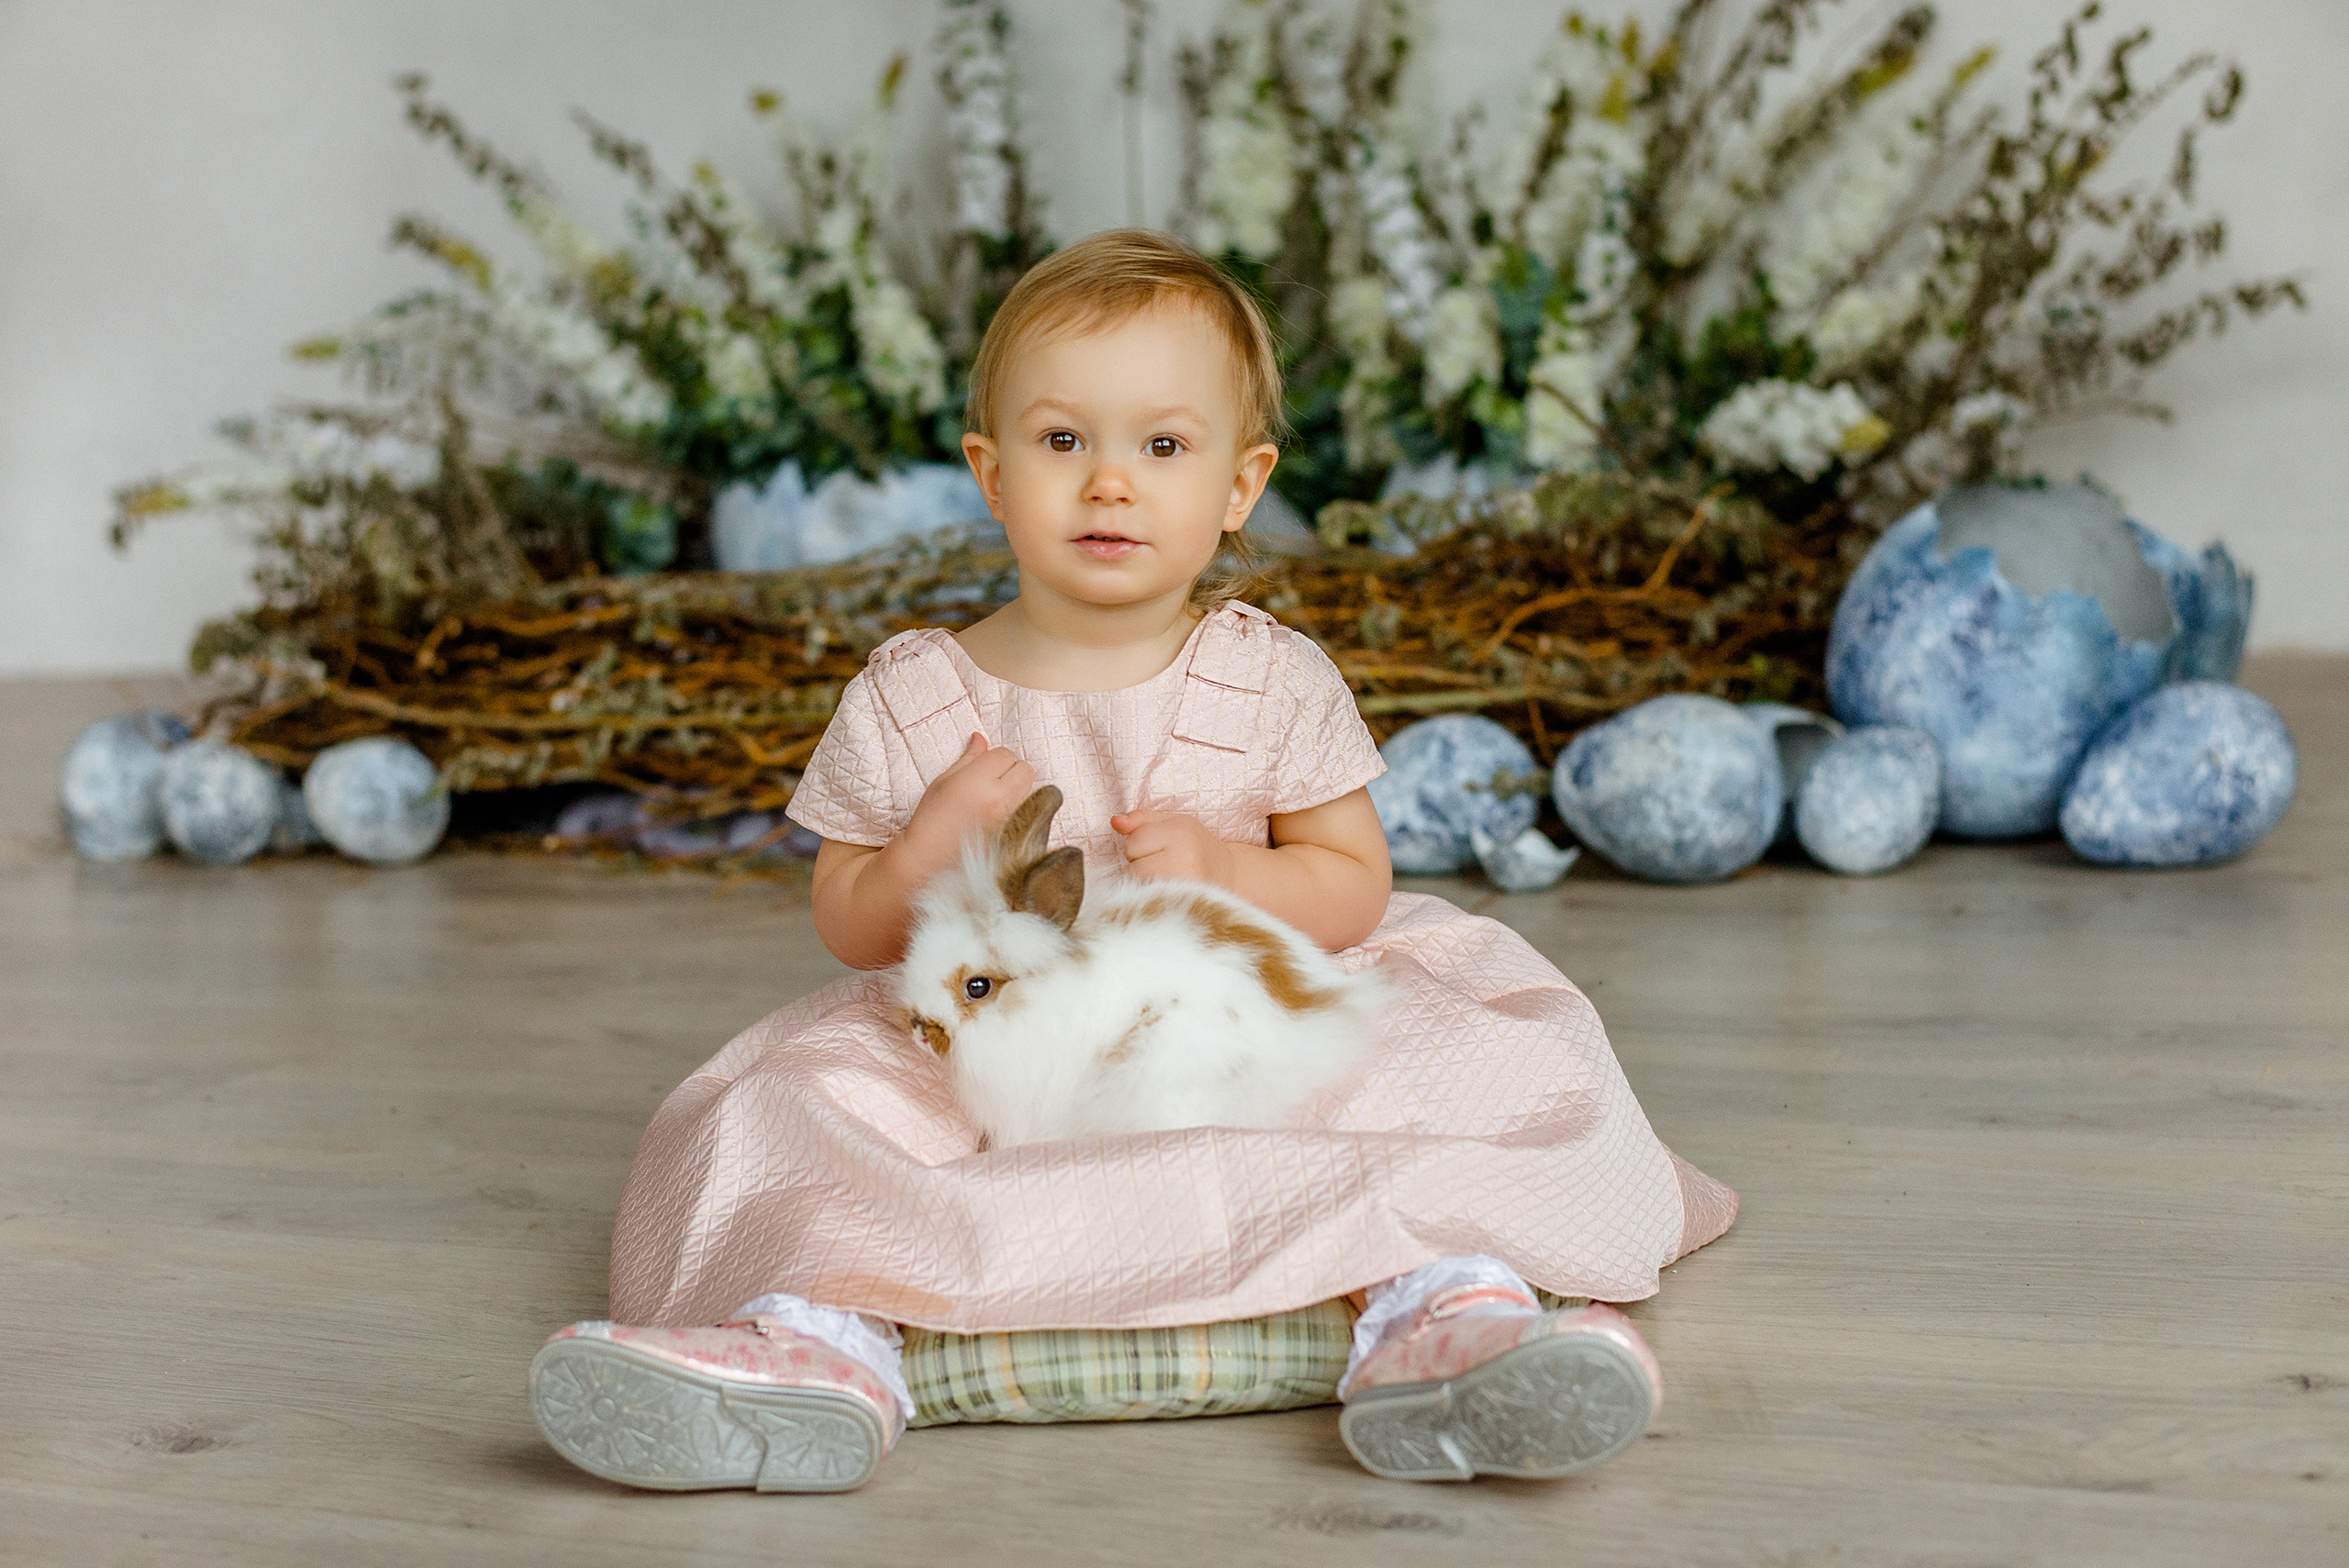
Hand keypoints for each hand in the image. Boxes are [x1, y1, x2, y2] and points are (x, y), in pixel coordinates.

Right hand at [905, 732, 1036, 854]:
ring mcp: (1011, 817)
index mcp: (980, 780)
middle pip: (1025, 769)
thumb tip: (980, 738)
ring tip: (993, 799)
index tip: (981, 769)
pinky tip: (997, 815)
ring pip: (1030, 789)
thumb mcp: (944, 780)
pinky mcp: (1016, 834)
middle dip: (1011, 770)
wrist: (930, 858)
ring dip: (1017, 788)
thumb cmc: (932, 817)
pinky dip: (1019, 807)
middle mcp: (1000, 798)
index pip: (1005, 754)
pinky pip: (1029, 810)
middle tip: (991, 781)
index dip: (994, 759)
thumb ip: (969, 758)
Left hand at [1110, 809, 1234, 888]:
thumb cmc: (1194, 846)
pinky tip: (1171, 892)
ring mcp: (1187, 883)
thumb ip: (1141, 820)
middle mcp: (1186, 856)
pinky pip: (1151, 900)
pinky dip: (1154, 896)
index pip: (1134, 841)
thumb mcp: (1172, 823)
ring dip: (1147, 882)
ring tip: (1169, 878)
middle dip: (1142, 865)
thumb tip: (1115, 822)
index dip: (1140, 846)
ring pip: (1141, 885)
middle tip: (1166, 865)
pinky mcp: (1186, 903)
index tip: (1160, 848)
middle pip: (1134, 865)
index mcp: (1182, 831)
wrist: (1231, 875)